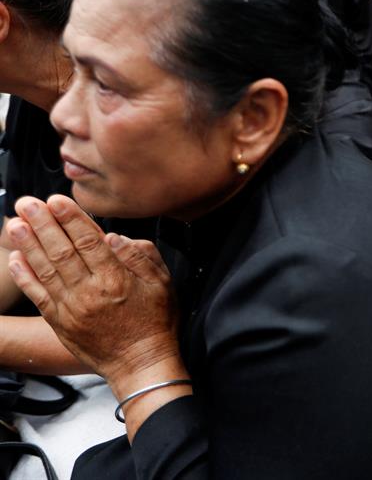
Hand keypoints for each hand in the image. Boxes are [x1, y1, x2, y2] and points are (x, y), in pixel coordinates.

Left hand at [6, 195, 179, 387]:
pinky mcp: (60, 322)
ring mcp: (71, 308)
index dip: (71, 219)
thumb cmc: (155, 324)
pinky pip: (38, 296)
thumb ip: (141, 257)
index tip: (56, 200)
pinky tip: (16, 259)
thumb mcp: (163, 284)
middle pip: (61, 251)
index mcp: (116, 280)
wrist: (140, 364)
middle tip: (28, 204)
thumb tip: (115, 237)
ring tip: (15, 224)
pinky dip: (25, 277)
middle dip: (43, 224)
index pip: (88, 242)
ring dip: (28, 245)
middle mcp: (90, 292)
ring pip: (45, 270)